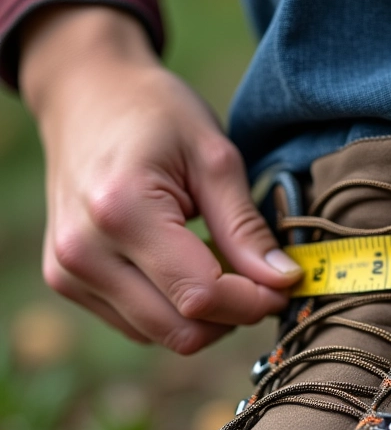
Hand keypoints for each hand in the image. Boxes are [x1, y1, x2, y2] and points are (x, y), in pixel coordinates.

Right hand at [20, 6, 301, 353]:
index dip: (253, 301)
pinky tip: (188, 269)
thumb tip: (284, 281)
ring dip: (206, 317)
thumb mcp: (214, 157)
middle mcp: (84, 253)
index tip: (284, 284)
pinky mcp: (67, 281)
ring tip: (222, 267)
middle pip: (181, 330)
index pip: (201, 297)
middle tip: (261, 281)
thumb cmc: (154, 114)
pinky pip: (138, 325)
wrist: (85, 93)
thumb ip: (246, 228)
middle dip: (234, 315)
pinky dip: (175, 310)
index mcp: (122, 213)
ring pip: (162, 335)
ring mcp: (68, 273)